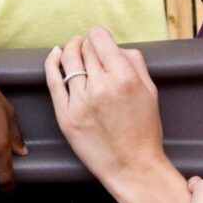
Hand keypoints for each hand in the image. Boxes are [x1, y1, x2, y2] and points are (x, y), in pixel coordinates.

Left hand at [45, 27, 170, 188]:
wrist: (132, 167)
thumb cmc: (144, 130)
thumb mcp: (150, 91)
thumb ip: (134, 62)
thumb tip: (115, 46)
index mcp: (124, 78)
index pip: (100, 39)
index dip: (99, 36)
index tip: (99, 39)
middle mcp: (100, 87)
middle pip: (85, 49)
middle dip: (87, 44)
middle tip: (90, 47)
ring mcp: (80, 102)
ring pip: (68, 60)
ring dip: (71, 48)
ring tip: (74, 47)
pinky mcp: (65, 116)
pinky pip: (53, 80)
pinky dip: (51, 62)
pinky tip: (55, 54)